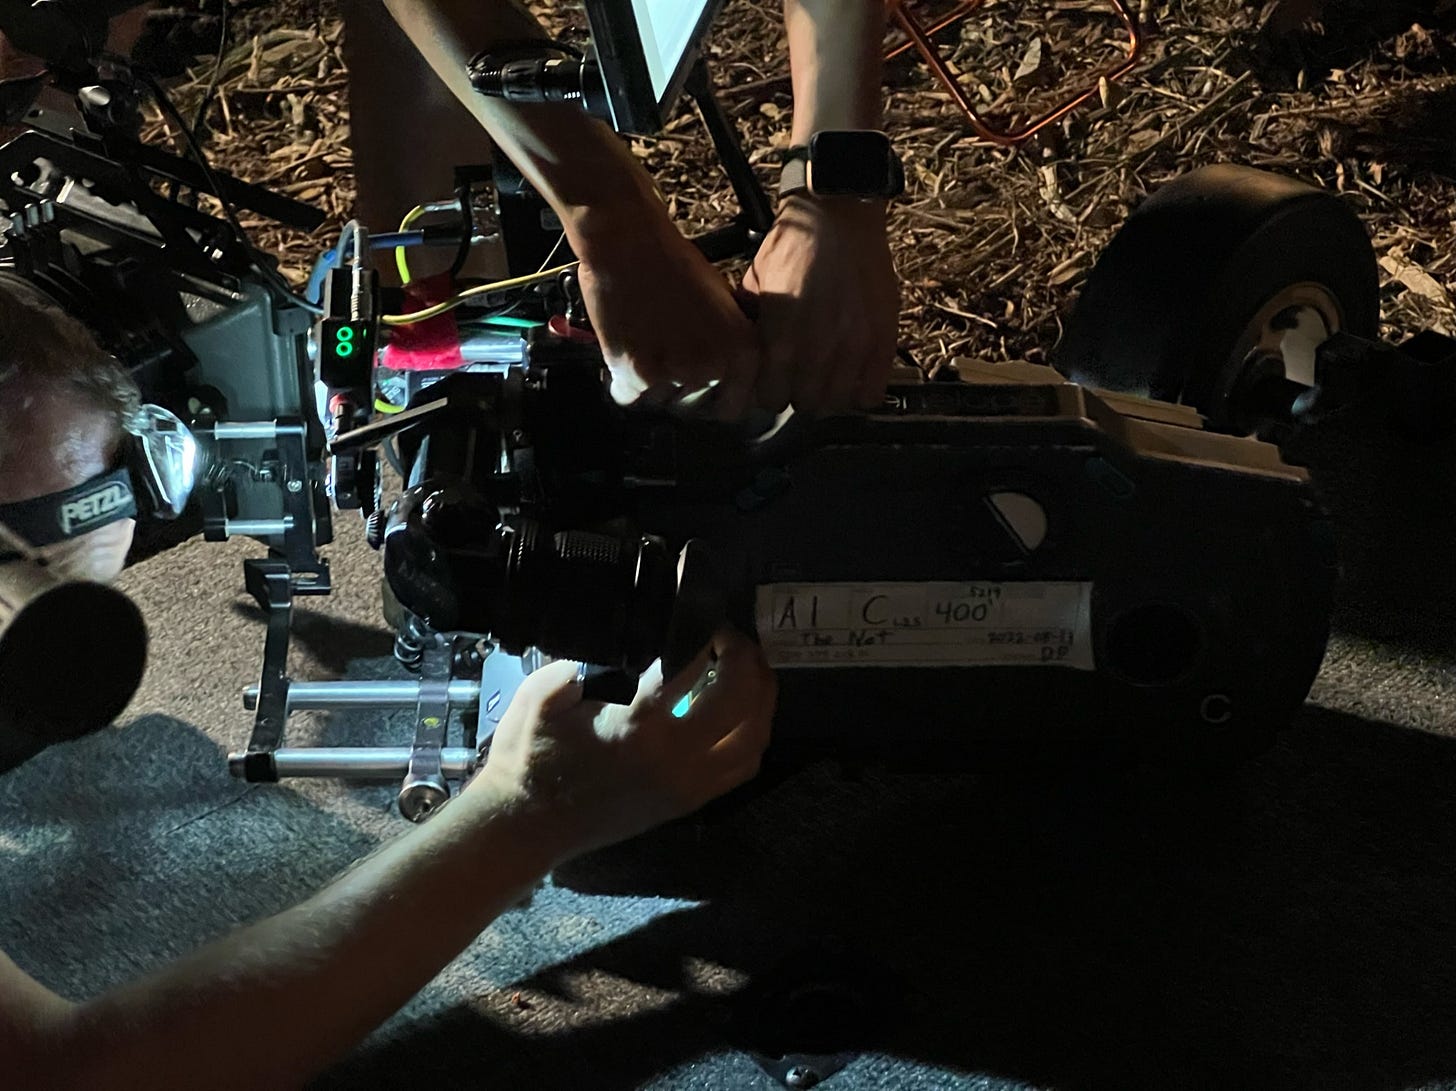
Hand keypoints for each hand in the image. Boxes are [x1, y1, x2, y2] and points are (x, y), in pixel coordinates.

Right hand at [471, 628, 775, 859]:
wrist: (526, 825)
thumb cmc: (529, 757)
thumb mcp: (543, 694)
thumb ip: (584, 660)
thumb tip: (623, 637)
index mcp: (636, 729)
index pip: (687, 669)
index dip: (698, 632)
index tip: (695, 612)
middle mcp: (674, 760)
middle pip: (738, 701)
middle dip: (743, 658)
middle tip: (728, 636)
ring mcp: (687, 786)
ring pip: (753, 738)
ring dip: (759, 696)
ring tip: (746, 667)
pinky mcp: (688, 803)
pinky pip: (742, 767)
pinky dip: (753, 734)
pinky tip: (743, 711)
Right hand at [572, 201, 760, 415]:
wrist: (630, 242)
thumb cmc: (674, 267)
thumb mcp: (725, 308)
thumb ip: (730, 350)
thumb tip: (728, 387)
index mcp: (744, 354)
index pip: (732, 409)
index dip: (710, 397)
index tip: (696, 384)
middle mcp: (715, 368)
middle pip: (693, 410)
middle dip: (677, 391)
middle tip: (663, 353)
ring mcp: (678, 374)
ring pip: (659, 405)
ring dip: (648, 386)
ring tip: (645, 343)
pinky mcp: (639, 373)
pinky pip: (626, 397)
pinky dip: (620, 380)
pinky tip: (626, 347)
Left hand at [741, 196, 899, 413]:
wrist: (838, 216)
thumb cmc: (794, 246)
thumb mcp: (756, 285)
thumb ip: (750, 326)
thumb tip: (740, 357)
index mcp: (781, 338)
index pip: (770, 400)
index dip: (768, 394)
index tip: (772, 385)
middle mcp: (817, 349)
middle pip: (804, 406)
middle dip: (797, 396)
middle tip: (799, 380)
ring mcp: (854, 347)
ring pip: (837, 404)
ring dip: (829, 396)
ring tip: (826, 379)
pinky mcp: (882, 340)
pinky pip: (872, 392)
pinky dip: (861, 392)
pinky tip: (853, 377)